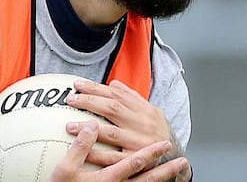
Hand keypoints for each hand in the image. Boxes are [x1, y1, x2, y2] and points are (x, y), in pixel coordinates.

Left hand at [65, 79, 190, 179]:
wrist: (176, 159)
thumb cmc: (159, 134)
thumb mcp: (152, 112)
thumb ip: (132, 98)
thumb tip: (113, 84)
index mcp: (145, 110)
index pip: (117, 94)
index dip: (96, 88)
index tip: (78, 85)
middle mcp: (142, 124)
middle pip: (112, 108)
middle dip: (89, 102)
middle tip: (70, 100)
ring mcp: (139, 142)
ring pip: (111, 132)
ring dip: (88, 129)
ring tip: (70, 126)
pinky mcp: (136, 160)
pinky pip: (114, 157)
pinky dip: (98, 154)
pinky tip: (84, 151)